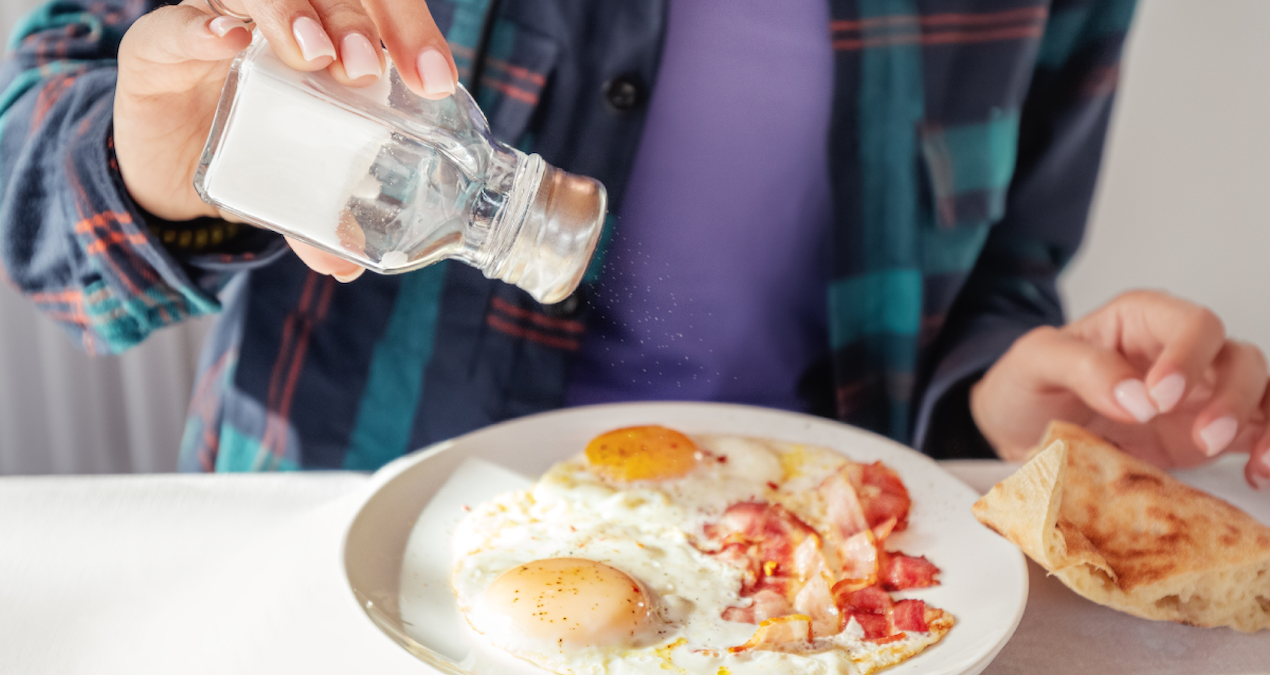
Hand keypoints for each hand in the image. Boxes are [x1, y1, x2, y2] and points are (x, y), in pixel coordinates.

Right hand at [113, 0, 457, 281]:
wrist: (165, 169)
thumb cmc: (249, 156)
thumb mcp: (293, 188)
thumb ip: (319, 219)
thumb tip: (348, 266)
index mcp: (326, 40)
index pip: (378, 14)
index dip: (413, 35)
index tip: (436, 82)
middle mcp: (277, 17)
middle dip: (354, 24)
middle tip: (366, 71)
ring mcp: (217, 20)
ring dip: (292, 16)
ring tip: (314, 57)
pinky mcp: (158, 43)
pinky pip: (178, 23)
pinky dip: (204, 28)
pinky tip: (230, 41)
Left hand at [971, 290, 1269, 488]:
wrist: (1019, 430)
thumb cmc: (1028, 385)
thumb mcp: (1034, 362)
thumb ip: (1082, 367)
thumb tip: (1136, 397)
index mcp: (1143, 321)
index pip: (1192, 323)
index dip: (1189, 356)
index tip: (1161, 397)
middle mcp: (1181, 353)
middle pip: (1239, 357)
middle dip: (1232, 396)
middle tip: (1203, 438)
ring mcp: (1201, 394)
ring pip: (1262, 391)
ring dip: (1266, 423)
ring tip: (1259, 464)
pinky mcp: (1210, 434)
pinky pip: (1258, 432)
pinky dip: (1268, 448)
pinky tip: (1259, 477)